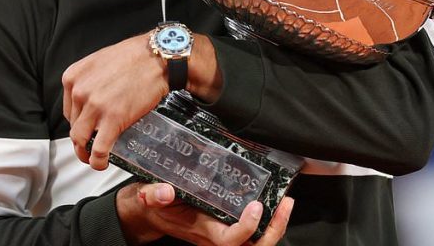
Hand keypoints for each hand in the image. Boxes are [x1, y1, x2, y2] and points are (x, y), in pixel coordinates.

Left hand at [63, 34, 166, 169]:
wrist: (157, 57)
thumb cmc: (134, 56)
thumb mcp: (99, 62)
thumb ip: (89, 80)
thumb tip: (91, 98)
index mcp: (73, 77)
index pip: (69, 109)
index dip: (79, 122)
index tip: (87, 127)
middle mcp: (79, 92)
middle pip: (73, 125)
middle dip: (82, 139)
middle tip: (90, 145)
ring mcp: (94, 107)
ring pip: (80, 140)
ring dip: (85, 153)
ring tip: (93, 158)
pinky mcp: (112, 120)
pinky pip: (98, 149)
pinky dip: (97, 161)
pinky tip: (101, 163)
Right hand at [117, 182, 294, 245]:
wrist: (151, 215)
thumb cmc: (153, 205)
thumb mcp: (148, 196)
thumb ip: (154, 194)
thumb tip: (164, 192)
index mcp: (201, 230)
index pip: (230, 240)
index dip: (247, 227)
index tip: (256, 206)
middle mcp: (215, 237)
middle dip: (273, 231)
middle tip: (284, 204)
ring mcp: (222, 235)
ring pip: (256, 243)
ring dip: (275, 227)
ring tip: (285, 203)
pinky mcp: (226, 227)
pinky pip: (253, 234)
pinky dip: (268, 222)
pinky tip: (274, 203)